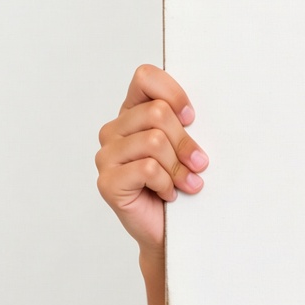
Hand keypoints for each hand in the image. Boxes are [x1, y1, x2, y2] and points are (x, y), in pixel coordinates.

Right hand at [95, 64, 208, 255]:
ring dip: (179, 165)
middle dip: (185, 139)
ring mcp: (106, 156)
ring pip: (154, 141)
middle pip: (157, 112)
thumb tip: (197, 111)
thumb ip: (183, 121)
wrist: (168, 227)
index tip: (191, 117)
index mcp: (133, 111)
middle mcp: (114, 130)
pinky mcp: (107, 182)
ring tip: (187, 181)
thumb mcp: (184, 142)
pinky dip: (167, 182)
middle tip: (198, 161)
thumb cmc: (179, 180)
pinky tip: (169, 193)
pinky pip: (147, 169)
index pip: (145, 77)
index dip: (173, 93)